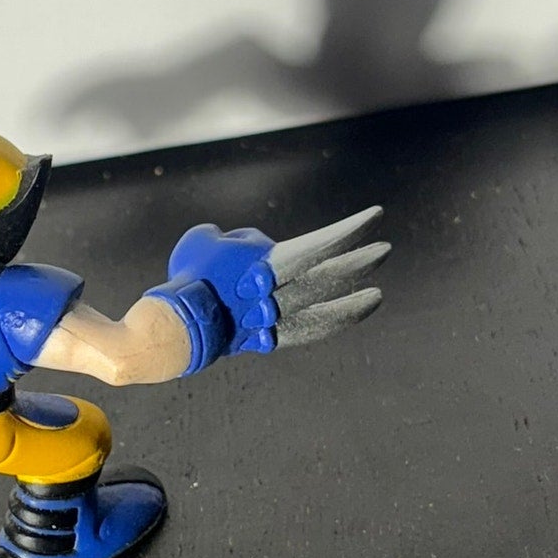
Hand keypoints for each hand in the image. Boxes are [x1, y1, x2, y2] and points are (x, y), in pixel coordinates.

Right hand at [145, 210, 387, 373]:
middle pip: (326, 278)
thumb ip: (241, 240)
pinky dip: (326, 323)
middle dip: (357, 264)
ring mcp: (273, 321)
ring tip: (376, 296)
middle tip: (383, 251)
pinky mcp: (267, 339)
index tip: (375, 217)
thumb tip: (255, 248)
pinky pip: (304, 331)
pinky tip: (342, 316)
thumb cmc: (188, 275)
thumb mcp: (208, 240)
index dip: (349, 232)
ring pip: (322, 311)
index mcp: (265, 266)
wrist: (173, 324)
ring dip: (351, 303)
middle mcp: (276, 295)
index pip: (318, 246)